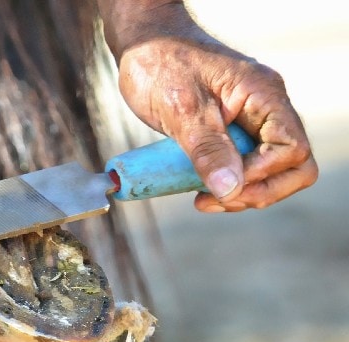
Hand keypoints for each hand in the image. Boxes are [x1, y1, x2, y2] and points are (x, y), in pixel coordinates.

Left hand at [98, 1, 316, 211]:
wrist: (143, 47)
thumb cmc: (160, 64)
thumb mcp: (180, 108)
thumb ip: (206, 148)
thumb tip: (230, 188)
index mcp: (263, 95)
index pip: (292, 148)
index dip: (261, 174)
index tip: (221, 182)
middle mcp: (265, 108)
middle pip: (294, 166)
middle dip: (258, 192)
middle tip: (214, 199)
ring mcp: (250, 121)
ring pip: (270, 172)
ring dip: (241, 193)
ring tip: (202, 198)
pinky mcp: (231, 132)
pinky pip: (243, 167)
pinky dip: (226, 184)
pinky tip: (198, 188)